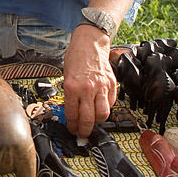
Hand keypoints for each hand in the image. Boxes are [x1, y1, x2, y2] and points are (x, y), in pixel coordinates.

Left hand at [61, 24, 116, 138]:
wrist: (90, 43)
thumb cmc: (76, 57)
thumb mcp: (66, 76)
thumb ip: (70, 94)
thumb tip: (73, 112)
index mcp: (72, 87)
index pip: (72, 114)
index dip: (72, 126)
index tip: (73, 130)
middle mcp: (87, 89)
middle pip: (88, 119)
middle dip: (85, 130)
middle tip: (83, 133)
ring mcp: (101, 87)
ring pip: (103, 114)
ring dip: (98, 122)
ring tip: (93, 123)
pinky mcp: (112, 84)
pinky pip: (111, 103)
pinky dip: (106, 108)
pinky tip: (101, 108)